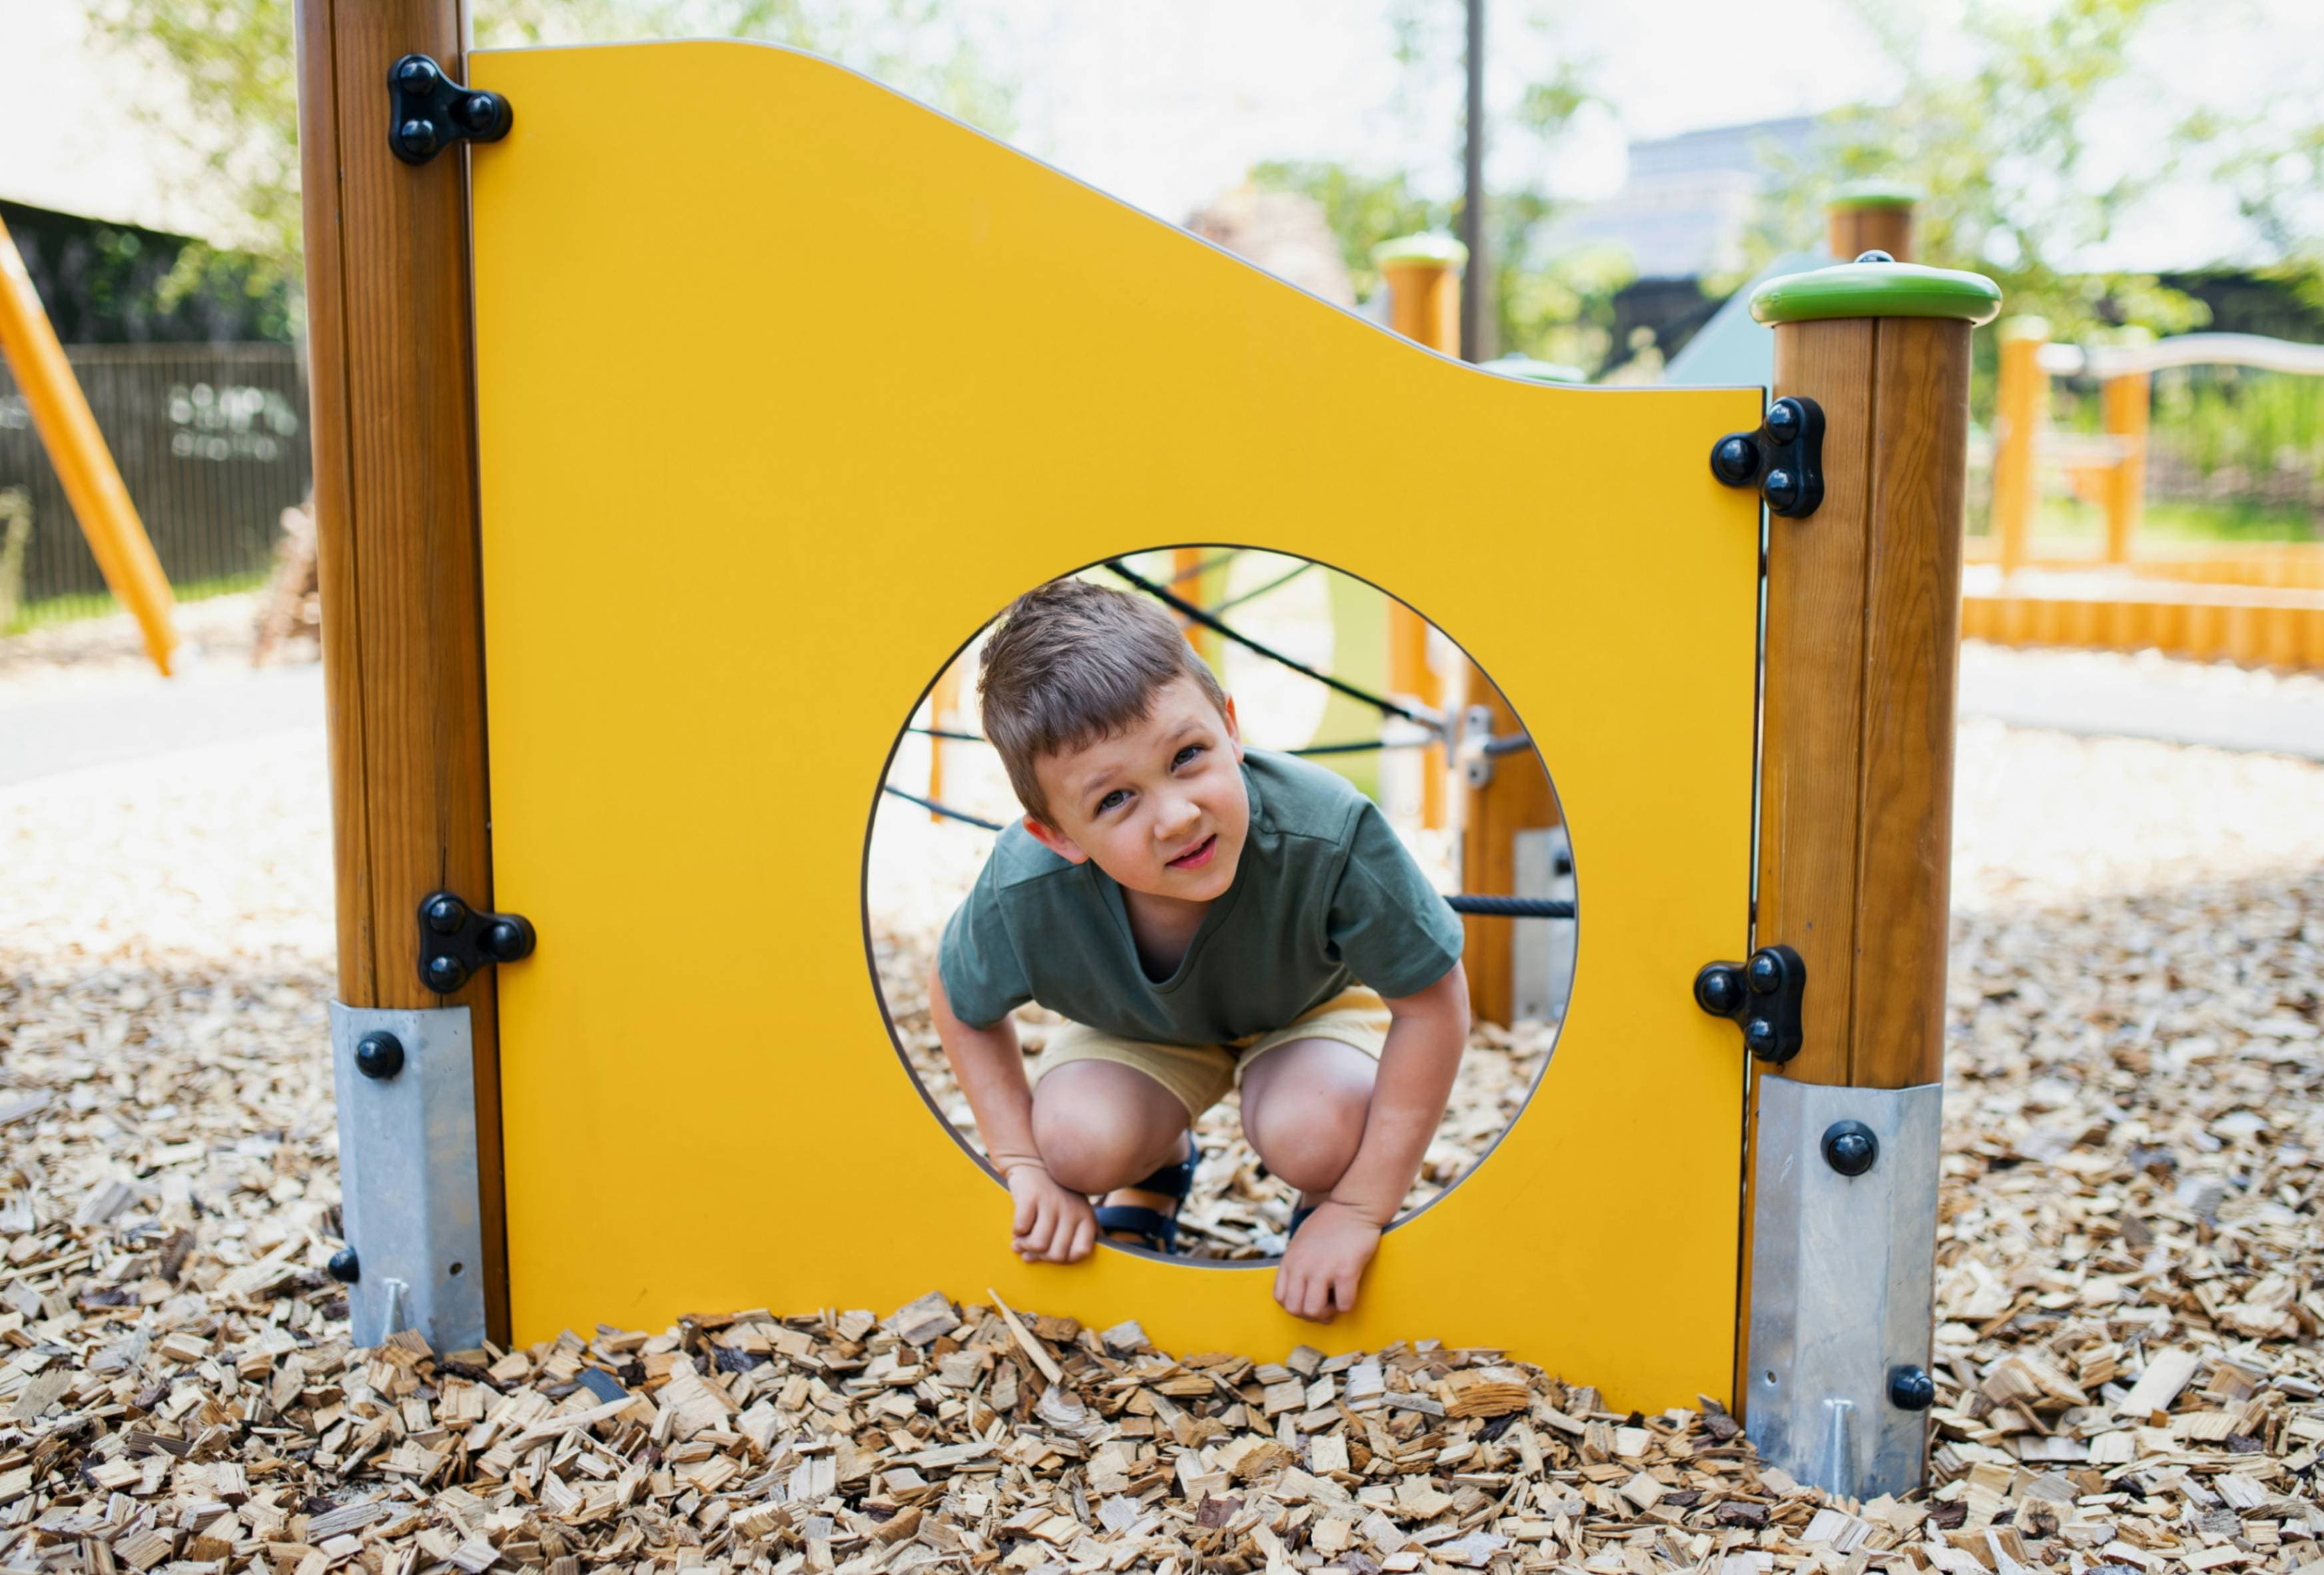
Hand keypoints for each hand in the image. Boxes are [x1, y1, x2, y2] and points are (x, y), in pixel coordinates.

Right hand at [1007, 1164, 1097, 1262]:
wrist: (1033, 1165)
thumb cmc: (1053, 1199)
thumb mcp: (1071, 1215)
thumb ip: (1068, 1240)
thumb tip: (1040, 1262)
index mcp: (1085, 1217)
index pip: (1081, 1252)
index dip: (1064, 1259)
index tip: (1051, 1252)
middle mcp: (1072, 1210)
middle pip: (1057, 1254)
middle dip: (1040, 1256)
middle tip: (1031, 1247)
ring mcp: (1052, 1203)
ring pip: (1038, 1245)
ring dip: (1025, 1246)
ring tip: (1022, 1239)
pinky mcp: (1031, 1197)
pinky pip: (1021, 1229)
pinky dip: (1016, 1231)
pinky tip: (1018, 1225)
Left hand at [1273, 1200, 1381, 1321]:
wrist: (1353, 1206)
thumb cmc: (1329, 1224)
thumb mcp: (1301, 1242)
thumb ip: (1296, 1264)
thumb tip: (1299, 1291)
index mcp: (1290, 1260)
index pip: (1280, 1298)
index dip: (1296, 1306)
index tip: (1310, 1300)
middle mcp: (1302, 1266)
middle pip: (1294, 1309)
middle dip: (1311, 1314)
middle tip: (1326, 1305)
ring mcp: (1323, 1268)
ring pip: (1313, 1311)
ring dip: (1327, 1313)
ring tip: (1336, 1301)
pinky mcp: (1346, 1270)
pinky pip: (1344, 1305)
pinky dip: (1347, 1305)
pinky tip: (1350, 1291)